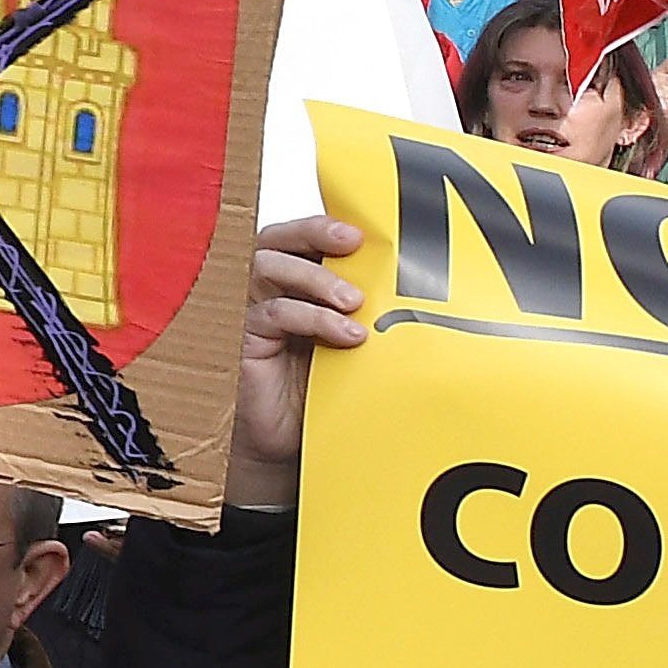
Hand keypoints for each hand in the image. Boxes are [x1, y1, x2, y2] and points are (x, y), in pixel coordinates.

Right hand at [222, 210, 369, 513]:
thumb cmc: (321, 389)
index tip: (361, 231)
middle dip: (313, 234)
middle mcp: (270, 289)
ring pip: (268, 267)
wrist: (292, 442)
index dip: (324, 225)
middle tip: (351, 244)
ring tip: (353, 302)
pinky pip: (271, 313)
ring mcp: (253, 310)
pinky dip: (310, 317)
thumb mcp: (353, 343)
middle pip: (277, 239)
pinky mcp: (245, 339)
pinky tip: (344, 334)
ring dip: (314, 278)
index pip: (303, 236)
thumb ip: (368, 314)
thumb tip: (421, 291)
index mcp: (297, 282)